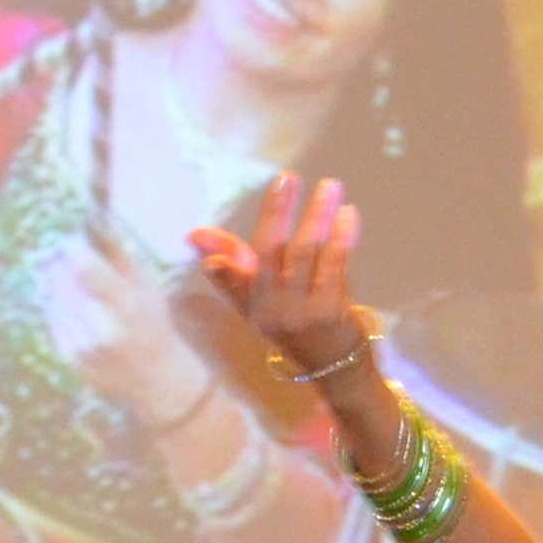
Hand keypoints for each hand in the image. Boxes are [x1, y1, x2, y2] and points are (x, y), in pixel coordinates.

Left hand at [42, 227, 211, 420]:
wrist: (158, 380)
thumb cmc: (153, 323)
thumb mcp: (146, 286)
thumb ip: (118, 254)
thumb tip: (95, 216)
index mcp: (126, 303)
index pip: (83, 265)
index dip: (72, 249)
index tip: (71, 242)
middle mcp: (103, 326)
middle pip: (63, 282)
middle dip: (60, 266)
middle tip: (62, 257)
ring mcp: (84, 347)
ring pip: (54, 302)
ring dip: (57, 288)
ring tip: (76, 288)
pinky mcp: (72, 361)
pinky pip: (53, 324)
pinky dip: (58, 312)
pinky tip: (75, 312)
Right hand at [188, 170, 362, 382]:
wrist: (334, 364)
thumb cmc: (294, 319)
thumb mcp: (262, 296)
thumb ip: (235, 261)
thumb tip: (195, 234)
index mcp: (251, 306)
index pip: (230, 278)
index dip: (219, 255)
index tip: (198, 234)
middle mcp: (271, 312)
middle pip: (270, 254)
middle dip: (276, 213)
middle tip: (287, 178)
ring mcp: (300, 314)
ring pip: (304, 255)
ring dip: (316, 216)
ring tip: (329, 186)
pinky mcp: (330, 313)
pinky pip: (334, 266)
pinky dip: (341, 238)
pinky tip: (347, 215)